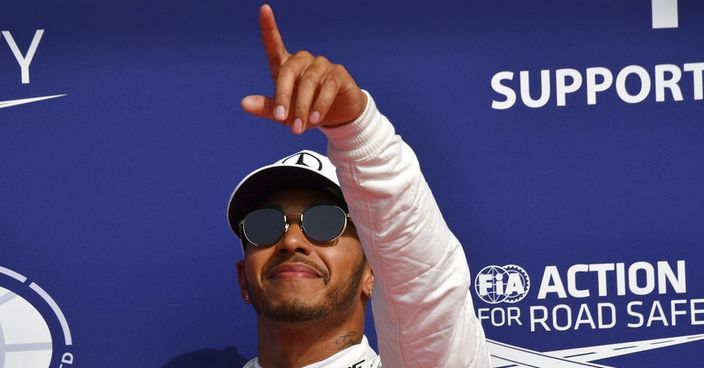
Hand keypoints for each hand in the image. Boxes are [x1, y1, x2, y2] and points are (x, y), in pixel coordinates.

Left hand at [240, 4, 366, 134]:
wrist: (337, 118)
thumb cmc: (305, 111)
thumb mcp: (285, 114)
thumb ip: (266, 108)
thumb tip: (244, 103)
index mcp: (286, 66)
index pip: (274, 44)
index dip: (269, 27)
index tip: (264, 9)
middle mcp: (303, 61)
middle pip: (288, 71)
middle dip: (283, 97)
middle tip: (281, 120)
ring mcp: (321, 65)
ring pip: (307, 83)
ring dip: (302, 107)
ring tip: (298, 128)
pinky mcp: (338, 74)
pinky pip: (326, 88)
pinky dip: (319, 105)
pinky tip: (315, 119)